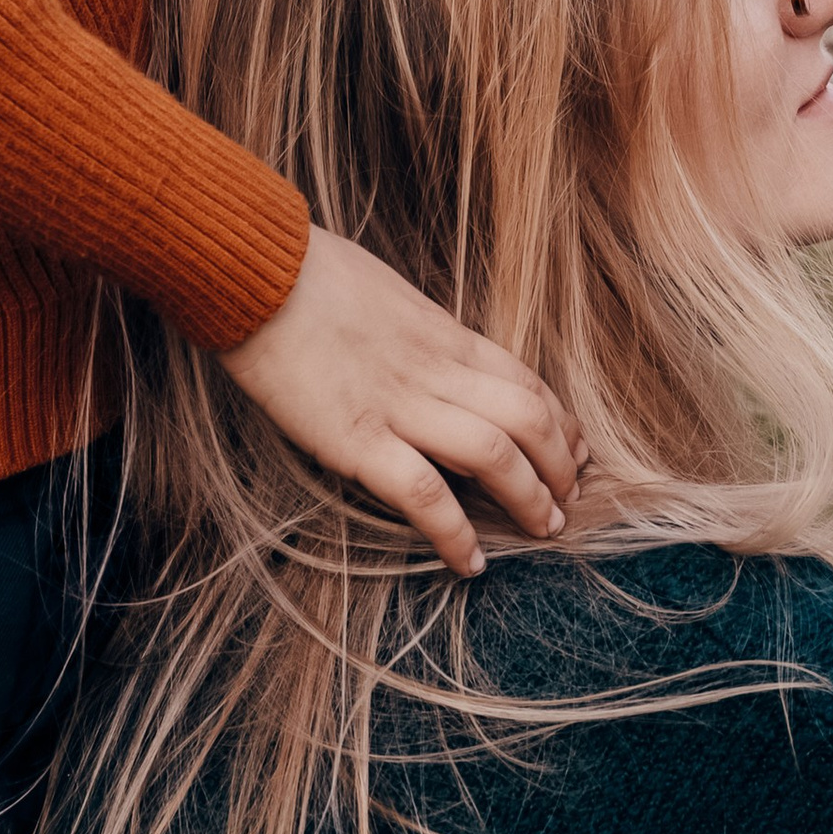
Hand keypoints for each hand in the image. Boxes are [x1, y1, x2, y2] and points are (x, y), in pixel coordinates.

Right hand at [216, 226, 583, 575]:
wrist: (255, 269)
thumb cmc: (309, 274)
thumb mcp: (388, 295)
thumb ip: (421, 332)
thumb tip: (438, 352)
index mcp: (443, 334)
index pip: (525, 380)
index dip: (561, 421)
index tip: (576, 450)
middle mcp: (435, 369)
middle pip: (528, 418)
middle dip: (560, 465)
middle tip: (570, 501)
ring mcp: (399, 404)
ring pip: (495, 454)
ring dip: (529, 498)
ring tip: (545, 531)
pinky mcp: (356, 439)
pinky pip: (424, 494)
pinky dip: (456, 534)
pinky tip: (470, 564)